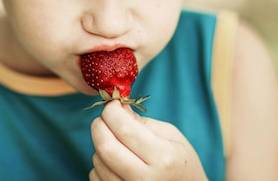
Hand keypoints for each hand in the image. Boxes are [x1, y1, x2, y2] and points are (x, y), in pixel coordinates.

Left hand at [89, 100, 208, 180]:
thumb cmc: (181, 162)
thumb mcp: (171, 136)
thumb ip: (142, 121)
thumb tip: (116, 107)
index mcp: (163, 157)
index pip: (125, 128)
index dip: (112, 110)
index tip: (112, 103)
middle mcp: (144, 179)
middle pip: (105, 146)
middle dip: (99, 125)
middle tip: (105, 118)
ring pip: (98, 160)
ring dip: (101, 144)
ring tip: (117, 142)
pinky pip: (95, 176)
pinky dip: (101, 164)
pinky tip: (116, 162)